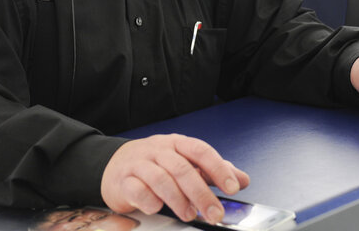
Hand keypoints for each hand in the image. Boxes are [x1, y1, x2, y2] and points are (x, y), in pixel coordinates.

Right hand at [101, 133, 249, 224]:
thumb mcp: (185, 162)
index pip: (201, 151)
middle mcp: (158, 150)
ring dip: (178, 199)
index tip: (233, 188)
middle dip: (201, 193)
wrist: (116, 165)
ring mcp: (139, 164)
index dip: (218, 168)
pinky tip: (158, 208)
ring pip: (160, 178)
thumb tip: (243, 180)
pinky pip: (136, 189)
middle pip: (182, 168)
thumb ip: (213, 171)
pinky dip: (149, 200)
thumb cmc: (156, 164)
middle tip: (215, 213)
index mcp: (177, 144)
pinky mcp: (123, 181)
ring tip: (190, 214)